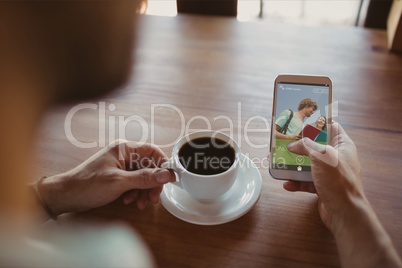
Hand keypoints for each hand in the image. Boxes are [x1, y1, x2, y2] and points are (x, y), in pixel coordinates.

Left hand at [38, 140, 175, 214]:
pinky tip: (129, 201)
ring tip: (140, 204)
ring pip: (142, 177)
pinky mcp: (117, 178)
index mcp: (124, 149)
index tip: (170, 177)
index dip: (162, 163)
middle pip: (149, 166)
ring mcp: (120, 167)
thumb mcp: (119, 182)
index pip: (151, 150)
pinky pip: (133, 183)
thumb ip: (144, 177)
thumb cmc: (88, 185)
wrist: (66, 196)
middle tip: (153, 198)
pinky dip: (135, 193)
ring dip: (144, 191)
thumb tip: (167, 174)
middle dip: (153, 183)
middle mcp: (124, 155)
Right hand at [283, 123, 401, 266]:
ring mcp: (329, 173)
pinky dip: (295, 182)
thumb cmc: (338, 181)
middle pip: (314, 146)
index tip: (299, 121)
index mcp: (342, 145)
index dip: (316, 123)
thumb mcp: (321, 156)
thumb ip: (305, 146)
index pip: (331, 127)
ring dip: (292, 164)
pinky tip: (286, 184)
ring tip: (277, 162)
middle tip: (282, 142)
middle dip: (297, 145)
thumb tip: (292, 145)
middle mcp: (336, 158)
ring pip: (307, 164)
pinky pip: (305, 181)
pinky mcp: (322, 187)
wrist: (345, 213)